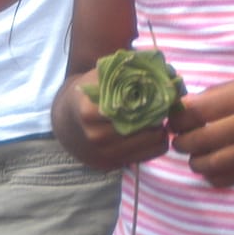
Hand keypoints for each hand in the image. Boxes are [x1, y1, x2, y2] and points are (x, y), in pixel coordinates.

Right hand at [52, 73, 170, 170]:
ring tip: (157, 117)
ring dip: (159, 130)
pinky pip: (146, 157)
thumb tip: (167, 71)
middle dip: (160, 115)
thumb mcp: (103, 74)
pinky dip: (154, 143)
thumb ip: (132, 69)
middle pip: (146, 127)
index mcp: (90, 110)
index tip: (160, 92)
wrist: (65, 121)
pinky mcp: (110, 166)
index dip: (154, 99)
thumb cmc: (89, 92)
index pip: (135, 107)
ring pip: (151, 144)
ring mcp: (103, 154)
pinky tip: (149, 131)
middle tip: (163, 105)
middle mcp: (96, 136)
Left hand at [169, 74, 233, 187]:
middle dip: (181, 141)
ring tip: (195, 153)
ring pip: (210, 165)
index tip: (175, 118)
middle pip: (198, 140)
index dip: (178, 117)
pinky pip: (228, 179)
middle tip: (180, 137)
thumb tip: (186, 106)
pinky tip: (213, 166)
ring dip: (194, 161)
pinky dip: (213, 177)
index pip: (196, 111)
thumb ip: (220, 94)